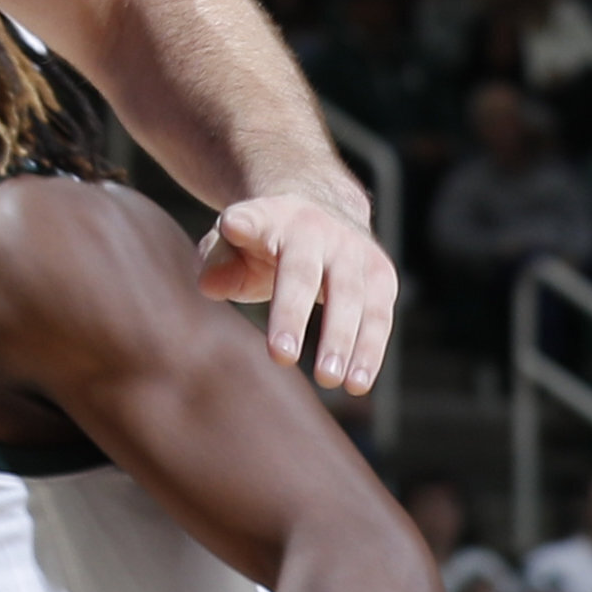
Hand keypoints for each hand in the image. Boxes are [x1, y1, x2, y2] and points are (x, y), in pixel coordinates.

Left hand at [190, 188, 396, 393]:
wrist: (323, 207)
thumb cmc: (264, 239)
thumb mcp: (232, 243)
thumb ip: (216, 262)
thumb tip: (211, 287)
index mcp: (270, 216)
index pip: (254, 219)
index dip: (244, 224)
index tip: (233, 226)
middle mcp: (316, 228)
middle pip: (303, 273)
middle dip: (291, 314)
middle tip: (280, 357)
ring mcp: (353, 249)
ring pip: (352, 298)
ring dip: (343, 341)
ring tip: (330, 381)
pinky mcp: (381, 274)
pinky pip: (378, 316)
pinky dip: (369, 351)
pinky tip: (357, 383)